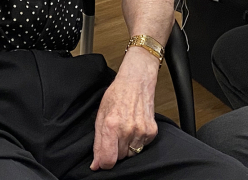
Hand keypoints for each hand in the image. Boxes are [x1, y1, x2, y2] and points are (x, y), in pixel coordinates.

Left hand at [91, 49, 159, 170]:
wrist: (136, 82)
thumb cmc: (116, 95)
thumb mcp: (100, 115)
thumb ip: (98, 142)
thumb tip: (96, 165)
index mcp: (111, 125)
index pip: (108, 159)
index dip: (103, 163)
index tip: (102, 161)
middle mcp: (127, 130)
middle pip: (119, 157)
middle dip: (115, 150)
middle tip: (115, 134)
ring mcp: (141, 131)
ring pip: (131, 154)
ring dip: (126, 146)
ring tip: (125, 128)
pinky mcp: (151, 131)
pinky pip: (142, 147)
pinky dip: (137, 140)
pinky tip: (134, 126)